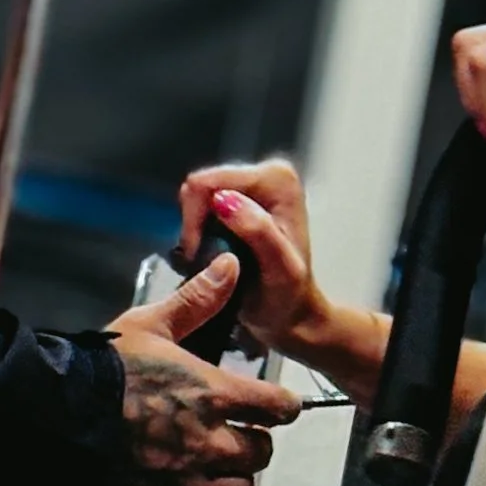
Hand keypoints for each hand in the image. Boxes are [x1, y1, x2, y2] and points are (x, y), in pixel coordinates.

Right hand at [94, 259, 301, 485]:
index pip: (279, 409)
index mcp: (212, 395)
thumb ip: (197, 301)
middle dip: (252, 445)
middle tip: (234, 437)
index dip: (279, 407)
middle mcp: (207, 444)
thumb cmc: (95, 371)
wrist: (44, 417)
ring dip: (232, 484)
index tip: (270, 407)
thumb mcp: (147, 327)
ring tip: (214, 473)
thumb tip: (230, 266)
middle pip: (261, 455)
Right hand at [177, 158, 325, 357]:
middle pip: (200, 186)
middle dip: (196, 226)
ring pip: (195, 198)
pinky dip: (199, 232)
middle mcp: (265, 174)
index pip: (207, 183)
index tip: (201, 254)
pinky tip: (214, 252)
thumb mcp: (280, 270)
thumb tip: (224, 201)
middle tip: (208, 260)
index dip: (195, 220)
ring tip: (213, 259)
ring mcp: (251, 185)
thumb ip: (258, 232)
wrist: (290, 312)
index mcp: (277, 180)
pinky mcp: (237, 199)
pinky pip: (198, 208)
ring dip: (196, 232)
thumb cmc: (287, 295)